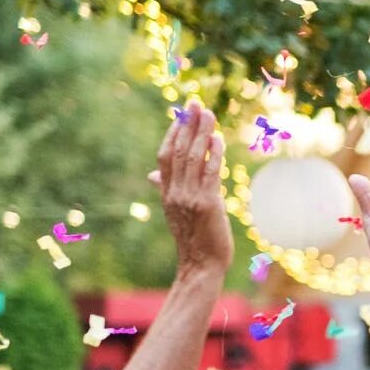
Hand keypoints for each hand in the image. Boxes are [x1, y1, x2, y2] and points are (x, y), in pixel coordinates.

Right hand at [147, 100, 232, 274]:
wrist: (201, 266)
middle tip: (195, 103)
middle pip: (178, 151)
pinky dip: (214, 154)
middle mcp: (175, 192)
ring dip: (201, 133)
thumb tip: (152, 175)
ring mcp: (189, 198)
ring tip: (208, 114)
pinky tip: (217, 139)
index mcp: (166, 192)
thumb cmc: (194, 239)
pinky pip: (210, 173)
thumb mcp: (175, 212)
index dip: (172, 133)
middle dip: (187, 125)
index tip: (181, 114)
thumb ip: (167, 189)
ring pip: (193, 158)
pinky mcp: (207, 205)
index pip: (165, 156)